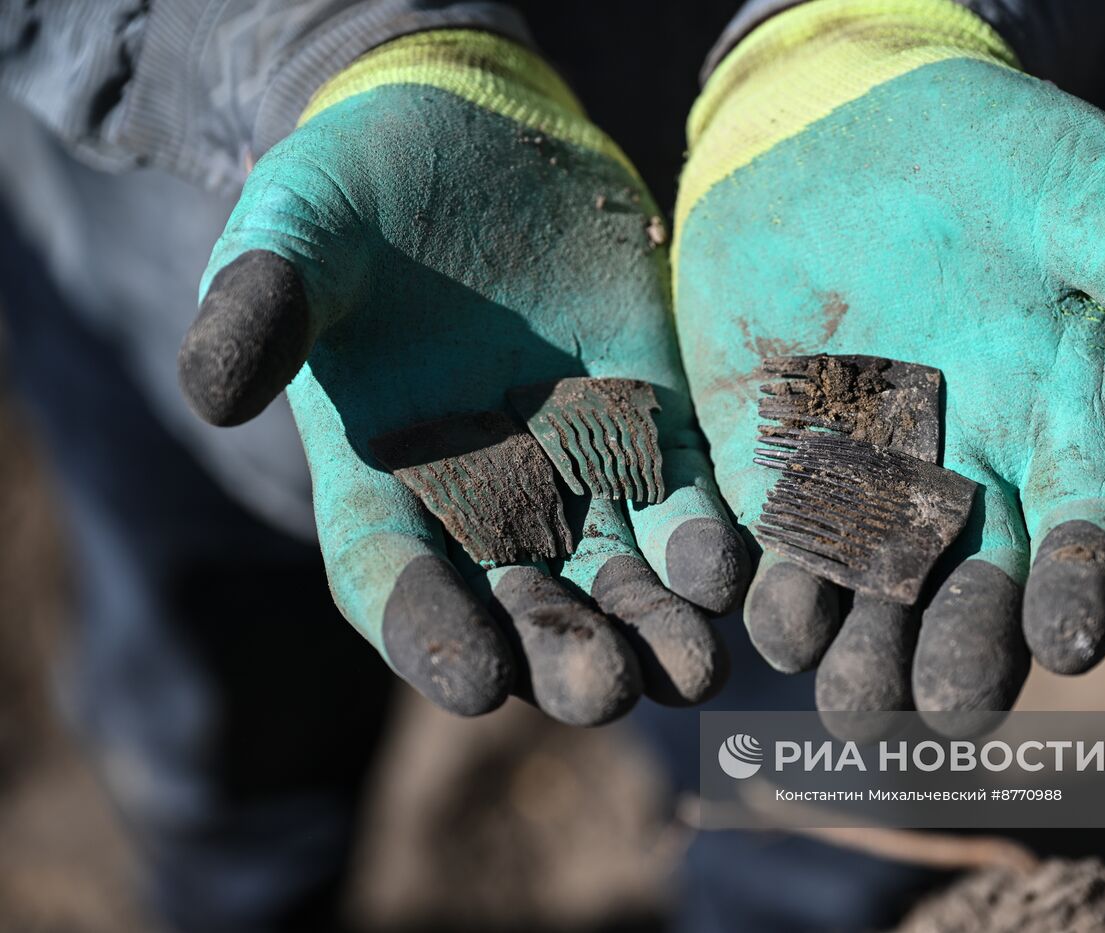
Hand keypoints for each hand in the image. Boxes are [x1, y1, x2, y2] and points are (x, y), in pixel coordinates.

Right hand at [179, 31, 748, 724]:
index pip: (394, 582)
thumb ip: (263, 302)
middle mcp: (480, 495)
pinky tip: (732, 570)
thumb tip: (212, 392)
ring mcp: (573, 463)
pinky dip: (709, 540)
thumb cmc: (359, 185)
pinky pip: (686, 496)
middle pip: (521, 604)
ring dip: (654, 625)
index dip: (428, 632)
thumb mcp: (297, 227)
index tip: (473, 681)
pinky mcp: (649, 418)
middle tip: (602, 691)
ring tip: (692, 666)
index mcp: (380, 477)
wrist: (465, 128)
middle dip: (562, 653)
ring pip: (616, 573)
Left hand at [673, 0, 1104, 725]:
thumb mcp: (1089, 198)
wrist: (852, 120)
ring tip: (851, 691)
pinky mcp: (767, 453)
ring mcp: (858, 471)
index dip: (1083, 589)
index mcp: (1054, 429)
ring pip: (864, 589)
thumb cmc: (994, 156)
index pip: (1085, 535)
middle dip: (962, 649)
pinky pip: (763, 536)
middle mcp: (961, 475)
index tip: (1070, 638)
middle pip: (970, 591)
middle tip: (947, 704)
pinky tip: (760, 611)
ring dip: (858, 645)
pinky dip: (761, 578)